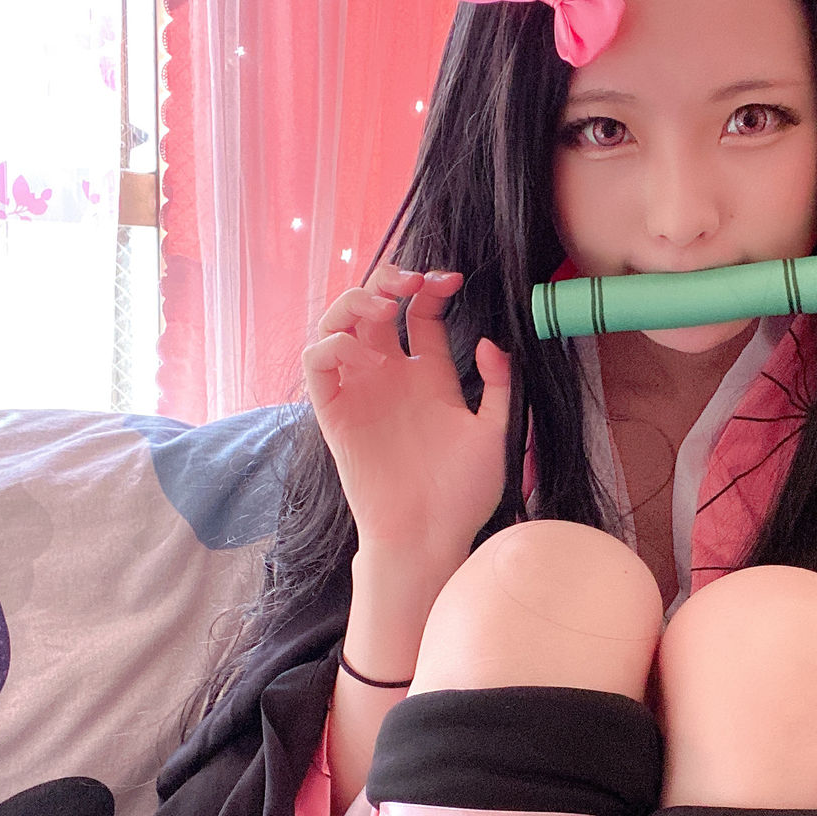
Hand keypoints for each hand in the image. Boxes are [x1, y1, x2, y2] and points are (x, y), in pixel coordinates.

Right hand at [302, 262, 511, 562]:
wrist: (426, 536)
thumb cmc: (463, 494)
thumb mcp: (496, 434)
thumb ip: (499, 386)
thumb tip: (488, 341)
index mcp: (430, 376)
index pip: (422, 313)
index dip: (431, 286)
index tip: (452, 280)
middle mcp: (392, 376)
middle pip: (376, 306)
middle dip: (389, 278)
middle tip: (411, 282)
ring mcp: (361, 390)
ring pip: (339, 324)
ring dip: (354, 301)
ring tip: (383, 307)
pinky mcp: (334, 412)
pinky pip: (317, 362)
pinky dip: (330, 342)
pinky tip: (358, 348)